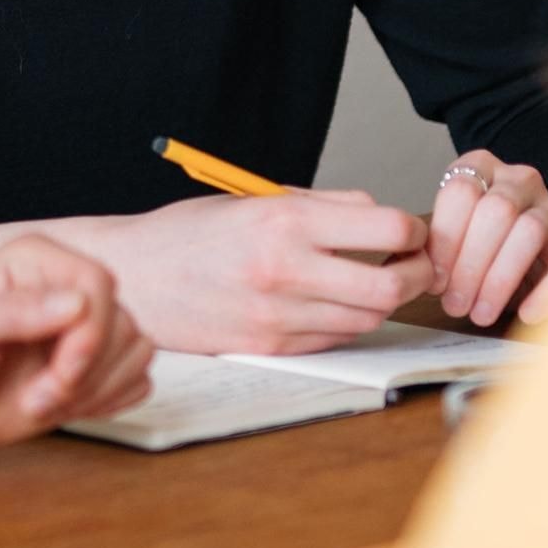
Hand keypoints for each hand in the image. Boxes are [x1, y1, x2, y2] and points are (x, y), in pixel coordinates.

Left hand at [0, 235, 153, 458]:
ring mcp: (76, 332)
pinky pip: (135, 380)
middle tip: (36, 396)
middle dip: (85, 372)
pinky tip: (63, 407)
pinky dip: (108, 402)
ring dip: (94, 390)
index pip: (99, 284)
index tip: (59, 371)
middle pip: (123, 323)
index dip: (90, 334)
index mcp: (34, 262)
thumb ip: (15, 313)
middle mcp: (61, 291)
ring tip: (41, 402)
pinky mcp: (86, 370)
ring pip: (136, 352)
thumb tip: (77, 302)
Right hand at [32, 190, 430, 353]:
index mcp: (283, 221)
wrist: (131, 280)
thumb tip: (380, 216)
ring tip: (371, 283)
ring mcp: (278, 315)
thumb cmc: (188, 234)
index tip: (410, 232)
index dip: (412, 231)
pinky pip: (334, 339)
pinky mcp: (269, 347)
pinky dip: (345, 322)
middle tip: (415, 265)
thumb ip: (322, 206)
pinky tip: (333, 304)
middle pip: (389, 285)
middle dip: (416, 275)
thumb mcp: (253, 200)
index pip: (386, 228)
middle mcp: (285, 269)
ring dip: (381, 302)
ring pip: (367, 318)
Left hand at [425, 152, 547, 327]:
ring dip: (500, 279)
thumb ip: (437, 246)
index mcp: (482, 169)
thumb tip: (415, 274)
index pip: (460, 191)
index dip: (444, 239)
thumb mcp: (456, 235)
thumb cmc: (484, 243)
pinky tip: (528, 313)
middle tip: (455, 304)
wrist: (536, 251)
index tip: (434, 280)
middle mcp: (519, 180)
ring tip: (481, 313)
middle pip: (495, 211)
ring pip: (528, 231)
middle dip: (470, 264)